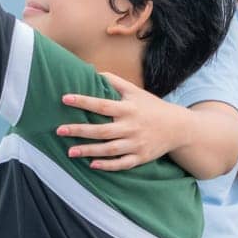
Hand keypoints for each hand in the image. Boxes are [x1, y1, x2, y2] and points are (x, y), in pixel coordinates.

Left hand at [57, 71, 186, 171]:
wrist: (178, 127)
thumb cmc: (151, 106)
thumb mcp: (135, 91)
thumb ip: (114, 82)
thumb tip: (93, 71)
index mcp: (128, 109)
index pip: (102, 105)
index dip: (83, 101)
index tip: (64, 98)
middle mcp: (131, 127)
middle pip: (102, 130)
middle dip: (79, 130)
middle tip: (59, 130)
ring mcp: (136, 144)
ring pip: (109, 150)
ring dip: (89, 151)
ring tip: (70, 152)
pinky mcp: (141, 158)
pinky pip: (122, 164)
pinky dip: (107, 165)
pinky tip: (92, 164)